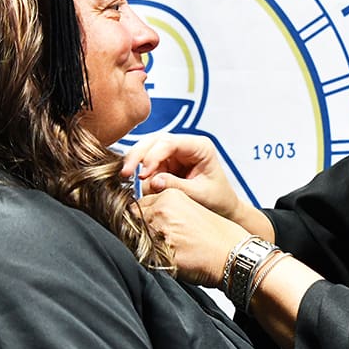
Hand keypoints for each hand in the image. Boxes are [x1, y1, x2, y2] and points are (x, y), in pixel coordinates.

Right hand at [122, 134, 244, 222]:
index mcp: (200, 146)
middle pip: (155, 140)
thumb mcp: (199, 194)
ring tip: (126, 177)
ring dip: (136, 162)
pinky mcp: (165, 163)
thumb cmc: (218, 199)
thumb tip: (152, 181)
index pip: (170, 142)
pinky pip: (147, 162)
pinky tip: (135, 181)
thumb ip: (177, 186)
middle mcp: (185, 145)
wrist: (223, 207)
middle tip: (125, 173)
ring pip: (147, 148)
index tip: (143, 174)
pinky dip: (139, 171)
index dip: (153, 155)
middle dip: (138, 155)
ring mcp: (174, 153)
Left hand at [138, 189, 248, 286]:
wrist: (234, 253)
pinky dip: (152, 262)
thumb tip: (141, 219)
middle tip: (161, 243)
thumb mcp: (189, 209)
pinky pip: (144, 259)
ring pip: (135, 240)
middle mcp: (162, 211)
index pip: (137, 206)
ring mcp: (160, 232)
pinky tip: (171, 261)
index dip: (142, 220)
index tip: (153, 229)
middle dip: (139, 233)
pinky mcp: (161, 253)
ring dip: (144, 247)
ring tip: (168, 252)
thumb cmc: (216, 235)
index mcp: (169, 196)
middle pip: (132, 223)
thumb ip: (165, 211)